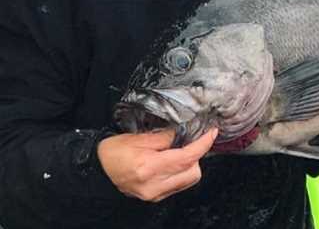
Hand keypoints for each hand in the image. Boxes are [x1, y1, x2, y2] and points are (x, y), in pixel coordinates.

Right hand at [98, 128, 217, 201]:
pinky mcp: (154, 197)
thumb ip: (164, 136)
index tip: (211, 133)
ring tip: (178, 153)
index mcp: (150, 167)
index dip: (203, 144)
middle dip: (196, 156)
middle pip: (193, 172)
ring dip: (190, 165)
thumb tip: (184, 132)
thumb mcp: (137, 138)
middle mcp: (154, 185)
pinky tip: (171, 164)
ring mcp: (155, 194)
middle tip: (188, 143)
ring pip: (189, 180)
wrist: (96, 170)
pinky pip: (178, 185)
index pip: (187, 157)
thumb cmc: (113, 152)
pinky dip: (180, 173)